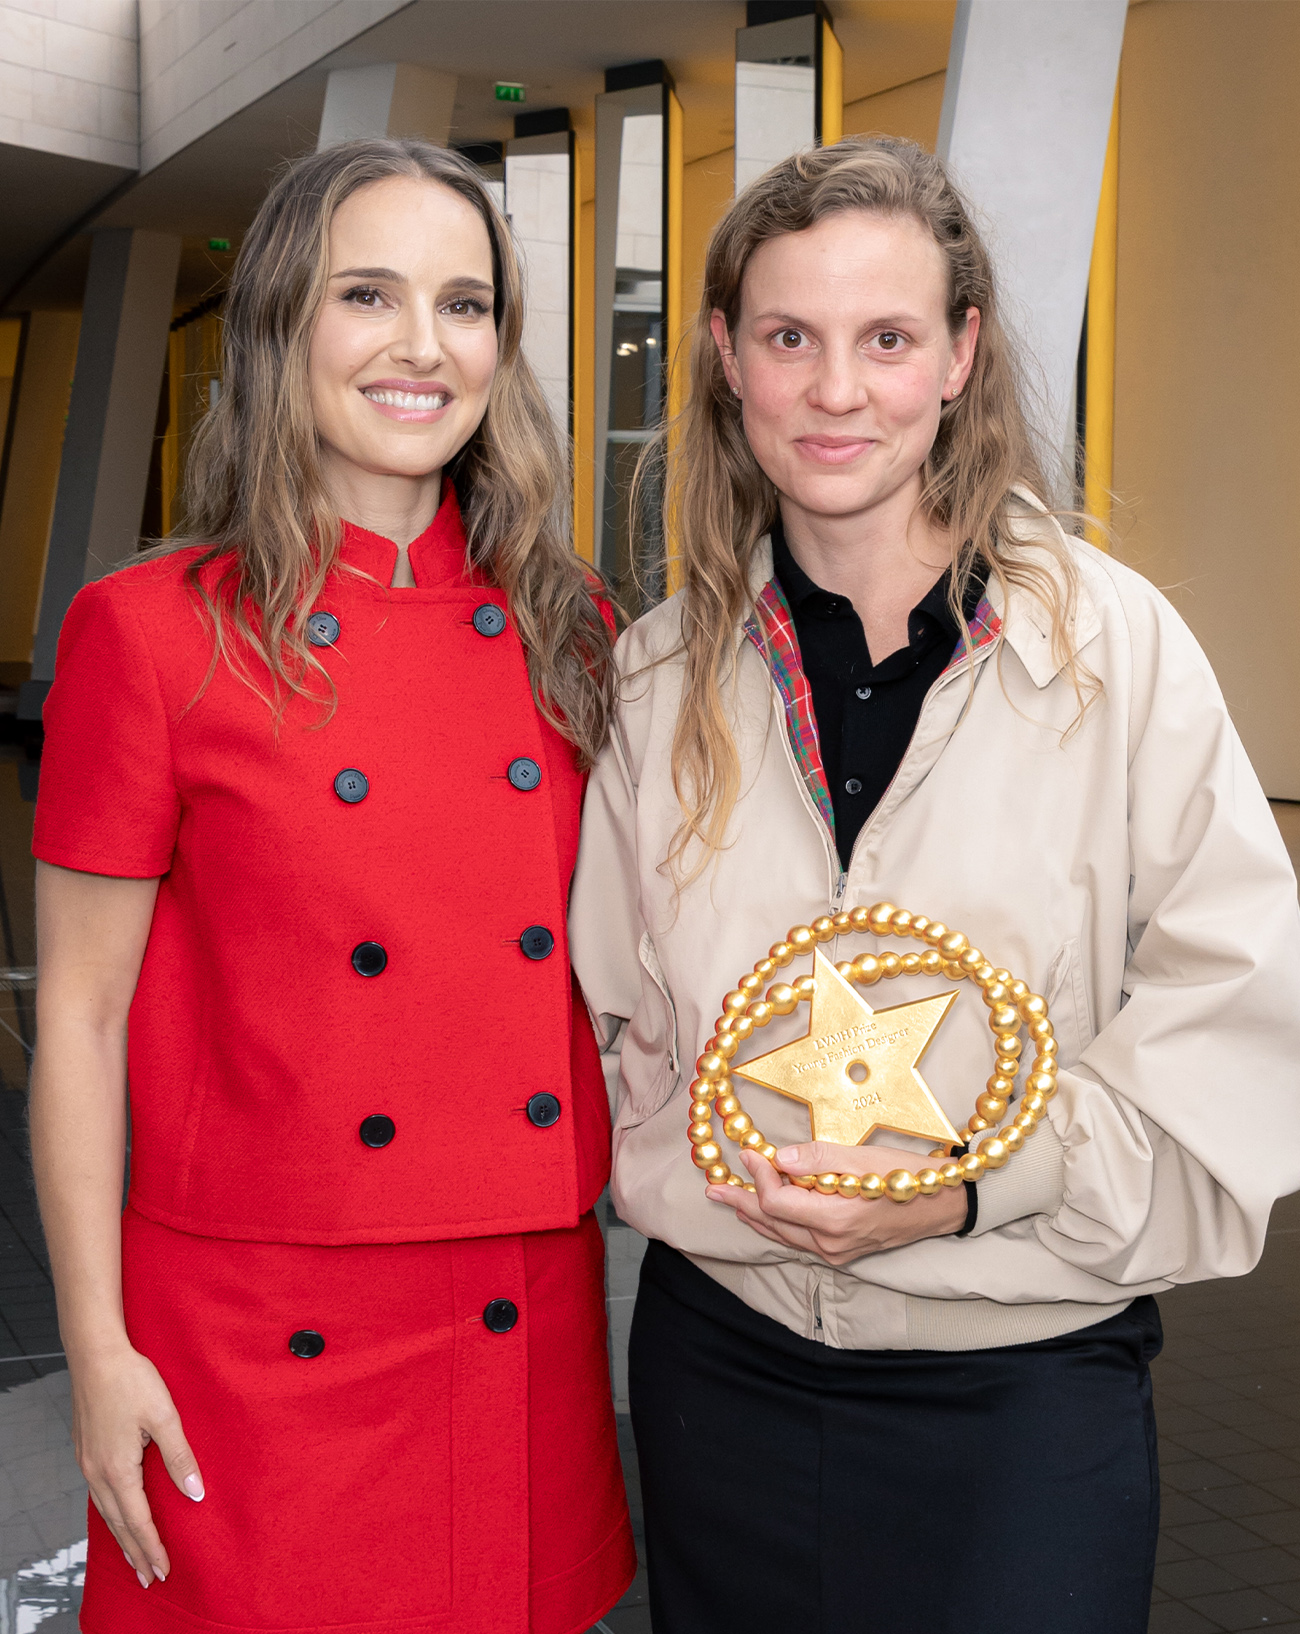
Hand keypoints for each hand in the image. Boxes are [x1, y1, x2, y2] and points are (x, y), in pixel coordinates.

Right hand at [70, 1342, 203, 1586]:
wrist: (96, 1355)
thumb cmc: (132, 1380)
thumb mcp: (164, 1416)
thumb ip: (179, 1457)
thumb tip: (194, 1494)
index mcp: (117, 1469)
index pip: (137, 1521)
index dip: (152, 1547)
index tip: (164, 1570)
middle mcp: (97, 1472)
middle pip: (118, 1524)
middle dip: (135, 1552)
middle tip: (150, 1578)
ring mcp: (88, 1463)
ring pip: (106, 1511)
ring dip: (122, 1537)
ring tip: (134, 1557)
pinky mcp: (86, 1451)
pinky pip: (98, 1495)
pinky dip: (111, 1514)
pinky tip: (118, 1515)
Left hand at [705, 1141, 967, 1265]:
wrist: (941, 1204)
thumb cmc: (905, 1175)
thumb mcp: (861, 1157)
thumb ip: (816, 1158)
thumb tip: (778, 1158)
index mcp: (835, 1219)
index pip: (778, 1202)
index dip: (758, 1176)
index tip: (749, 1151)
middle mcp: (831, 1244)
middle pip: (772, 1223)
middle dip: (741, 1202)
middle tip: (714, 1188)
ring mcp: (836, 1253)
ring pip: (782, 1235)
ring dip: (754, 1215)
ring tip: (729, 1198)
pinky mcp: (841, 1254)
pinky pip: (797, 1241)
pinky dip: (777, 1224)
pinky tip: (764, 1213)